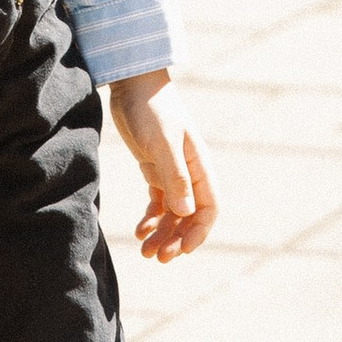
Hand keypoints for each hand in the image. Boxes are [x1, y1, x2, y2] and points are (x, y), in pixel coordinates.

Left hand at [110, 71, 216, 262]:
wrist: (132, 83)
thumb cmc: (151, 109)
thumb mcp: (162, 143)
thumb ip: (175, 177)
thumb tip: (187, 213)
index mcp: (200, 166)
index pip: (209, 209)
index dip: (198, 233)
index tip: (181, 252)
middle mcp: (190, 172)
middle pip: (191, 216)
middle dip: (177, 240)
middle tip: (158, 258)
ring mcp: (173, 171)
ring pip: (174, 213)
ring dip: (163, 234)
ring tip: (145, 252)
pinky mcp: (155, 169)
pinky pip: (159, 202)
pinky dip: (152, 219)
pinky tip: (140, 230)